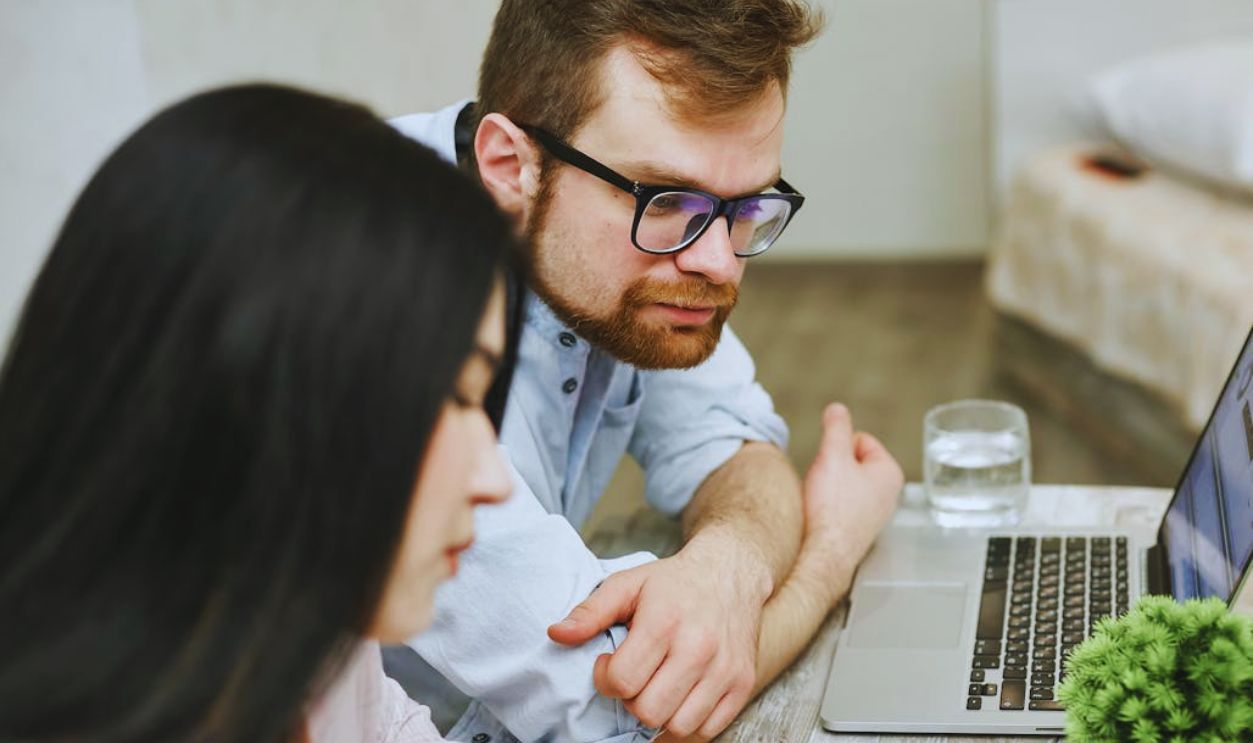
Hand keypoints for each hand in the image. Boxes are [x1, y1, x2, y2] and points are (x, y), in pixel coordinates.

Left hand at [547, 536, 769, 738]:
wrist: (731, 571)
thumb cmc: (674, 582)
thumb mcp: (628, 584)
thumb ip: (590, 612)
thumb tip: (556, 634)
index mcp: (664, 622)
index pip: (622, 681)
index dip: (606, 679)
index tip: (610, 664)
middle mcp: (698, 648)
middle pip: (649, 710)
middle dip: (631, 700)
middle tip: (634, 677)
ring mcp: (724, 669)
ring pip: (678, 726)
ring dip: (659, 714)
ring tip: (655, 687)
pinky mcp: (742, 684)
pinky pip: (708, 730)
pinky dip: (687, 725)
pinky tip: (677, 699)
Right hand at [799, 403, 902, 589]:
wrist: (824, 554)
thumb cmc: (832, 508)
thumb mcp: (832, 455)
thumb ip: (836, 427)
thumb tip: (837, 409)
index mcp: (889, 472)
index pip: (860, 439)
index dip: (837, 447)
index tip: (829, 465)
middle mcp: (889, 493)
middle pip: (852, 460)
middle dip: (834, 466)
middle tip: (824, 484)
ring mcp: (875, 513)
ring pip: (845, 483)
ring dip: (830, 486)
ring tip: (822, 501)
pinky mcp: (859, 528)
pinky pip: (841, 504)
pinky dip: (829, 505)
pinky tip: (822, 515)